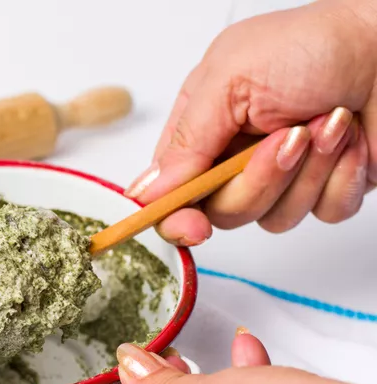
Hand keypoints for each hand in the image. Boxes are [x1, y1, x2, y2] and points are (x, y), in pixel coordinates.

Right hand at [127, 0, 376, 245]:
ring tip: (328, 122)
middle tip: (287, 138)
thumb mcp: (231, 78)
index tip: (192, 228)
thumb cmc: (314, 43)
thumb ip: (187, 139)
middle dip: (256, 181)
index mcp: (203, 127)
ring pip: (272, 218)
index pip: (170, 192)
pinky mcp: (325, 188)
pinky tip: (350, 142)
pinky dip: (339, 178)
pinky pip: (321, 213)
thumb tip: (145, 192)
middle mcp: (235, 156)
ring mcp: (281, 176)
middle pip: (221, 212)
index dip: (175, 216)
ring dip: (306, 172)